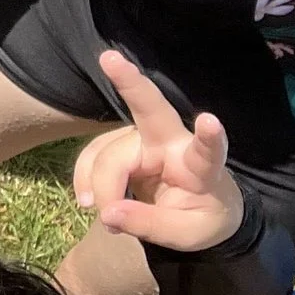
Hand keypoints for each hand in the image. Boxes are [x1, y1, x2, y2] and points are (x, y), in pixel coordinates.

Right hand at [73, 52, 242, 251]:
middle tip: (109, 59)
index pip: (208, 152)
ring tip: (103, 216)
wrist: (194, 212)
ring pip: (109, 154)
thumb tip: (108, 212)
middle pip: (150, 111)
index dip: (210, 137)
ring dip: (98, 185)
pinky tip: (87, 201)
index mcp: (199, 167)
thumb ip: (149, 225)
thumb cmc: (200, 217)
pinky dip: (84, 180)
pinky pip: (91, 158)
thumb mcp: (185, 235)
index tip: (210, 120)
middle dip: (131, 83)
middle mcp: (170, 144)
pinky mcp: (120, 147)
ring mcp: (142, 141)